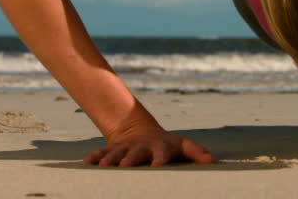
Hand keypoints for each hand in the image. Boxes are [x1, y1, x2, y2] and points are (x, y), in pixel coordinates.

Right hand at [84, 129, 213, 166]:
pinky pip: (101, 152)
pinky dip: (94, 157)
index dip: (160, 158)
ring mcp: (126, 148)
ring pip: (117, 152)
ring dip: (110, 159)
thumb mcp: (182, 146)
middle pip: (137, 152)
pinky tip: (86, 163)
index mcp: (160, 147)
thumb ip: (196, 152)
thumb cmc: (167, 145)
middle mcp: (142, 147)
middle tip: (125, 165)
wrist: (140, 131)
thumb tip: (211, 159)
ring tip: (105, 166)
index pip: (162, 152)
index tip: (158, 166)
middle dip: (131, 158)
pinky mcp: (112, 149)